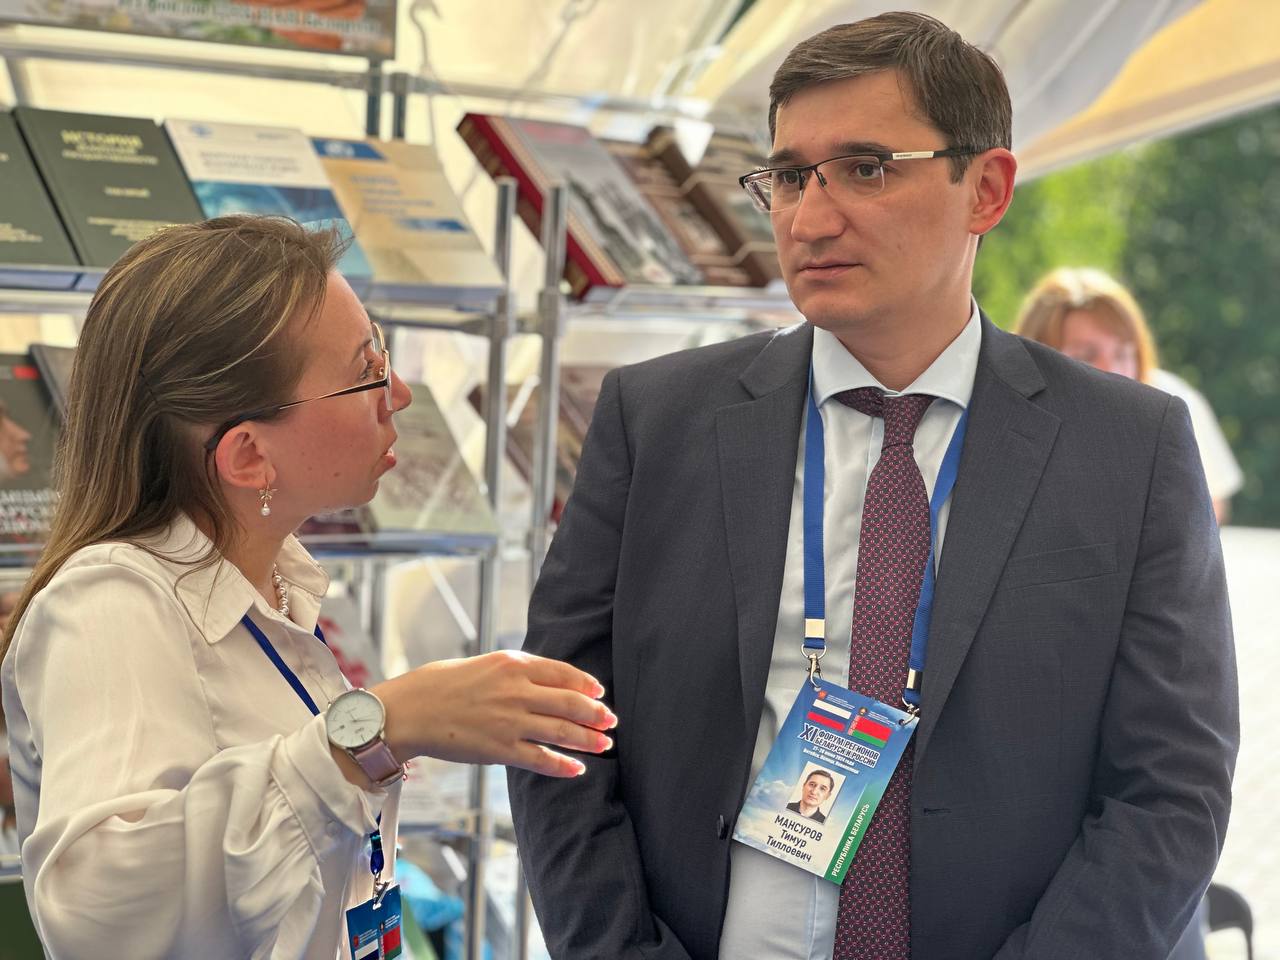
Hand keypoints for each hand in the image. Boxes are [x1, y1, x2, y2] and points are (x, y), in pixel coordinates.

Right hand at [371, 651, 616, 777]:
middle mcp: (517, 691)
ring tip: (604, 745)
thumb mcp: (484, 665)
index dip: (586, 684)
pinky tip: (577, 770)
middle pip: (570, 703)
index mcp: (513, 664)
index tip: (600, 692)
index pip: (562, 673)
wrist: (410, 710)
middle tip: (611, 722)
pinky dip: (563, 766)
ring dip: (588, 740)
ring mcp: (510, 721)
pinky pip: (541, 759)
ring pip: (561, 732)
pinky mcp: (500, 750)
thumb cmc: (441, 684)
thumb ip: (515, 672)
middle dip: (596, 714)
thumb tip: (544, 682)